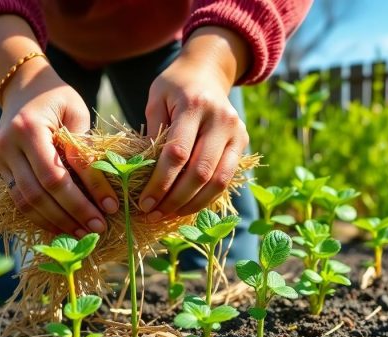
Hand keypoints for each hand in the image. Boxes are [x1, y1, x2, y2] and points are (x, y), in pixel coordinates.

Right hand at [0, 60, 118, 235]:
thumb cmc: (56, 97)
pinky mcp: (1, 169)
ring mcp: (1, 159)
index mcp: (29, 127)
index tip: (111, 208)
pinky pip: (20, 201)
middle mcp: (9, 145)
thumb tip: (99, 186)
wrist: (21, 86)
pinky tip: (63, 226)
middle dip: (73, 213)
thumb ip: (83, 145)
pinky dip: (42, 217)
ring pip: (26, 202)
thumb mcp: (75, 111)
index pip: (59, 171)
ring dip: (56, 221)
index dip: (87, 193)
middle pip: (41, 191)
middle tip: (99, 228)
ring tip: (83, 233)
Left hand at [138, 27, 249, 219]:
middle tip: (155, 213)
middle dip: (175, 198)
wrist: (208, 71)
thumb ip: (153, 132)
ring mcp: (236, 131)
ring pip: (218, 180)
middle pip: (200, 171)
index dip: (160, 182)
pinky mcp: (243, 142)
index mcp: (194, 105)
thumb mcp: (156, 98)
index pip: (177, 153)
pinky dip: (208, 196)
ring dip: (193, 203)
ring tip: (171, 214)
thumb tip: (145, 174)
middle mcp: (220, 119)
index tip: (144, 201)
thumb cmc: (176, 86)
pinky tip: (188, 205)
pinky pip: (226, 178)